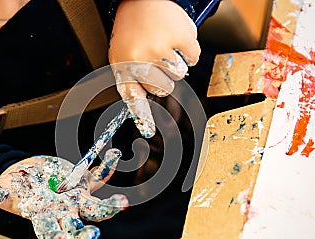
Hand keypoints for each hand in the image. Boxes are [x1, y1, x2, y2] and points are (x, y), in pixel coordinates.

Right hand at [0, 149, 127, 238]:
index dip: (54, 237)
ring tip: (122, 202)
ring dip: (109, 206)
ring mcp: (76, 198)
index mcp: (42, 216)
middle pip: (77, 228)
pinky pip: (99, 177)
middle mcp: (63, 211)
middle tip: (94, 236)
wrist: (29, 175)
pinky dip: (107, 167)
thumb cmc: (15, 186)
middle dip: (86, 235)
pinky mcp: (84, 182)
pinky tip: (113, 154)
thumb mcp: (2, 190)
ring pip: (96, 208)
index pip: (48, 232)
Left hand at [109, 0, 200, 137]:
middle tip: (154, 57)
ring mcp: (162, 48)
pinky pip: (192, 58)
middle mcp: (141, 59)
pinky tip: (174, 38)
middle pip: (164, 88)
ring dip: (174, 62)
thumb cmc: (132, 31)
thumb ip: (132, 84)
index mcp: (123, 65)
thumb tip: (142, 117)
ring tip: (162, 43)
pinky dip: (187, 50)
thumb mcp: (122, 57)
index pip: (134, 96)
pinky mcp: (181, 37)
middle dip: (162, 76)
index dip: (143, 116)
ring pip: (179, 74)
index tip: (148, 131)